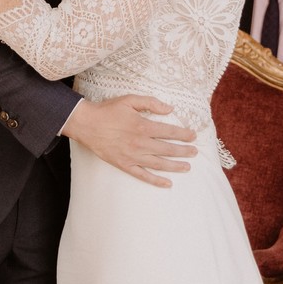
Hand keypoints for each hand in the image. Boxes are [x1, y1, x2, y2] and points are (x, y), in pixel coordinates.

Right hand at [62, 95, 198, 187]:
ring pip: (159, 164)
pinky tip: (167, 183)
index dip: (183, 134)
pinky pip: (143, 175)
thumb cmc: (108, 111)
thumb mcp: (129, 100)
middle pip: (167, 149)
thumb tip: (170, 108)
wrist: (87, 124)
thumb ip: (151, 102)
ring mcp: (133, 156)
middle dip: (183, 151)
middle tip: (195, 152)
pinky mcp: (124, 165)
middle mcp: (140, 143)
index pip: (169, 132)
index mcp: (143, 126)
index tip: (193, 136)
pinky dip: (156, 180)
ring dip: (175, 166)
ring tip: (187, 167)